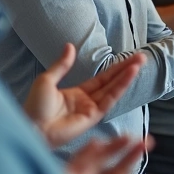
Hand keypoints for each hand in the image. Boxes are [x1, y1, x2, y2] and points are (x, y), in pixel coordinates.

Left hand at [24, 44, 145, 148]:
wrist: (32, 127)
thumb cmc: (34, 107)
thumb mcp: (47, 80)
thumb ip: (62, 65)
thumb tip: (70, 46)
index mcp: (77, 93)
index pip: (102, 78)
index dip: (115, 68)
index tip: (129, 57)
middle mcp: (87, 101)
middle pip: (112, 82)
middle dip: (126, 69)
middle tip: (142, 57)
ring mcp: (91, 109)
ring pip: (114, 89)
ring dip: (127, 76)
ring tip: (140, 63)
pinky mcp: (93, 117)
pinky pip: (110, 99)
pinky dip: (121, 87)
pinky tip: (129, 75)